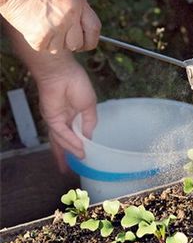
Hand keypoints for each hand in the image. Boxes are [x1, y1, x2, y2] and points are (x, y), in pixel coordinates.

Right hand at [0, 0, 100, 52]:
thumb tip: (90, 37)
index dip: (90, 40)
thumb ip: (83, 15)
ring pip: (61, 49)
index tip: (85, 43)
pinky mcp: (40, 37)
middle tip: (58, 29)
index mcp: (78, 4)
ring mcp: (54, 27)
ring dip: (54, 42)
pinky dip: (41, 41)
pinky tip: (36, 27)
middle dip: (69, 41)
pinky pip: (46, 48)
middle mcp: (69, 16)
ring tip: (45, 24)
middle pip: (77, 44)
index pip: (94, 31)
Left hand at [36, 56, 96, 171]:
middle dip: (63, 156)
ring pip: (60, 140)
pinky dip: (70, 141)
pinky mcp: (51, 118)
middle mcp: (62, 120)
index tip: (82, 156)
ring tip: (80, 159)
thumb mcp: (89, 107)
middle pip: (61, 141)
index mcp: (71, 115)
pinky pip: (61, 133)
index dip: (76, 145)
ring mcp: (55, 120)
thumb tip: (89, 138)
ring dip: (70, 150)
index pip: (72, 134)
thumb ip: (89, 123)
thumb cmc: (77, 84)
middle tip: (66, 169)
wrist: (63, 73)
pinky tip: (79, 148)